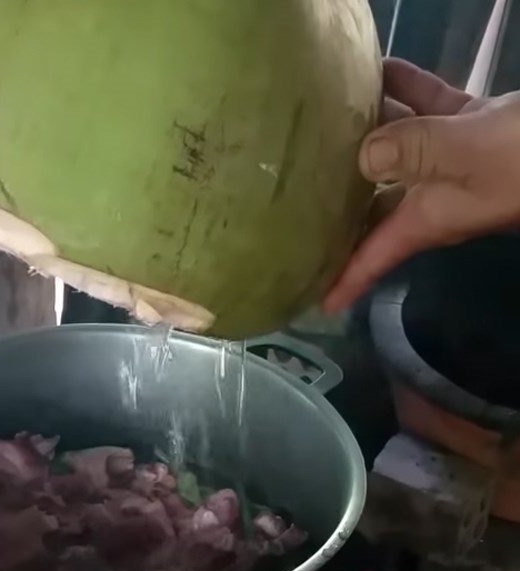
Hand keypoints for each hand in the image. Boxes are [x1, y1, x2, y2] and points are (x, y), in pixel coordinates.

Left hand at [323, 58, 519, 312]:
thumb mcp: (469, 157)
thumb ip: (415, 152)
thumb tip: (363, 154)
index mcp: (425, 217)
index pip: (374, 258)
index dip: (344, 281)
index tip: (312, 301)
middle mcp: (432, 195)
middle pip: (373, 203)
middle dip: (337, 200)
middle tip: (292, 189)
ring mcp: (453, 161)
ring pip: (397, 149)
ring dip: (365, 131)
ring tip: (322, 118)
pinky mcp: (475, 128)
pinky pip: (430, 110)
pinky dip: (406, 92)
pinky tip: (380, 71)